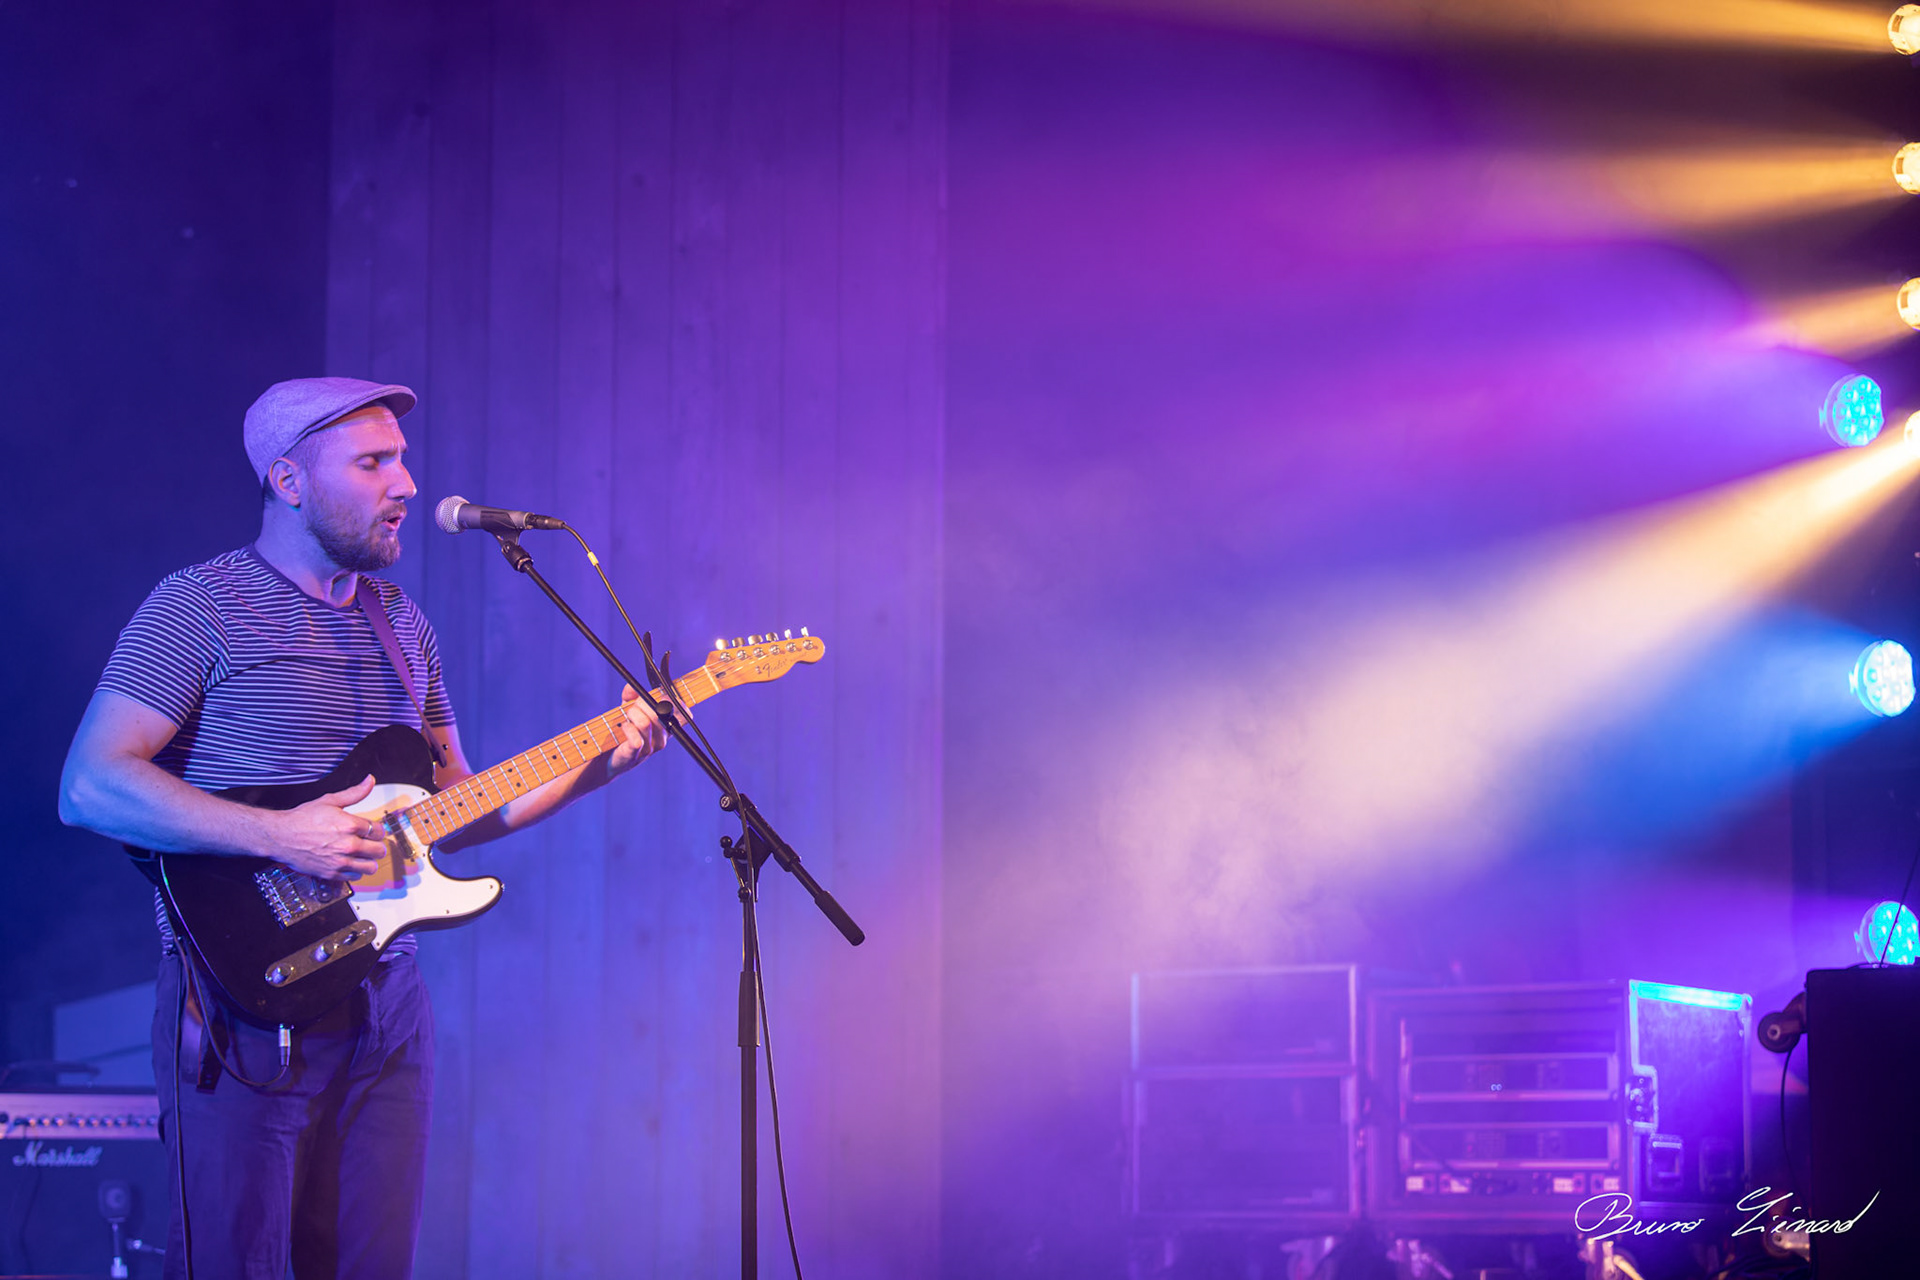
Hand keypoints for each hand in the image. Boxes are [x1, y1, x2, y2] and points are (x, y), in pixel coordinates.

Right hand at [263, 774, 387, 880]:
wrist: (280, 836)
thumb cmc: (302, 819)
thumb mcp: (329, 801)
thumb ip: (354, 793)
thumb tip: (369, 781)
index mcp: (351, 825)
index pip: (380, 831)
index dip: (376, 830)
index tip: (371, 830)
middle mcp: (348, 845)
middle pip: (379, 850)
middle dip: (375, 845)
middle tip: (368, 843)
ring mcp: (340, 861)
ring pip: (371, 866)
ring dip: (368, 860)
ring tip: (361, 855)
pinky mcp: (332, 873)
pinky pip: (356, 877)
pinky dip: (355, 871)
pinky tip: (349, 862)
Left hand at [607, 685, 667, 775]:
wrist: (608, 755)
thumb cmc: (623, 731)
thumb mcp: (627, 709)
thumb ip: (631, 695)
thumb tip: (632, 686)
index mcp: (666, 727)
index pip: (683, 715)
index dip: (674, 703)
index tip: (660, 697)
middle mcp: (662, 738)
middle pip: (659, 713)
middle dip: (642, 704)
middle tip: (632, 707)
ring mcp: (651, 747)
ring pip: (646, 723)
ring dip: (632, 715)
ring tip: (626, 718)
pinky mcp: (636, 754)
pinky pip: (636, 738)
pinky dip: (627, 728)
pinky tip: (623, 727)